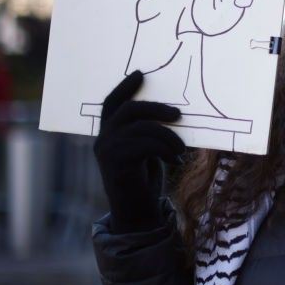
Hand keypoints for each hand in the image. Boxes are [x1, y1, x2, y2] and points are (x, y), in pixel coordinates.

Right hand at [93, 71, 184, 232]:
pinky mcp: (115, 164)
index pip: (112, 102)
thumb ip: (148, 131)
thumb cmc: (145, 178)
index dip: (125, 87)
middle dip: (156, 108)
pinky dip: (165, 150)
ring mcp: (106, 152)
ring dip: (167, 135)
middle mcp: (102, 139)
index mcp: (109, 133)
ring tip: (181, 149)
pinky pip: (144, 146)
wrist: (137, 211)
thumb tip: (174, 111)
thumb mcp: (147, 149)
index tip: (141, 74)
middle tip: (178, 114)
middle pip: (128, 110)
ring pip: (141, 128)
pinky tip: (175, 161)